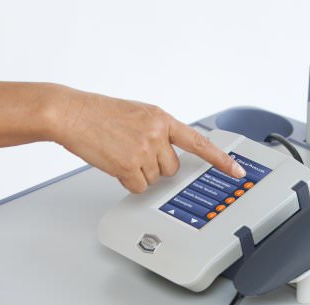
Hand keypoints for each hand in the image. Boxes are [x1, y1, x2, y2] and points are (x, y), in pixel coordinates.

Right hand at [50, 89, 245, 192]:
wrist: (71, 113)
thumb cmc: (99, 114)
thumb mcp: (138, 114)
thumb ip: (158, 131)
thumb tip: (169, 153)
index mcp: (162, 119)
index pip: (199, 142)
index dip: (220, 160)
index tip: (237, 171)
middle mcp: (157, 133)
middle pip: (172, 168)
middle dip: (155, 166)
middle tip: (133, 151)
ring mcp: (144, 149)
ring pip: (154, 179)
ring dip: (139, 173)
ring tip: (119, 153)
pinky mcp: (129, 165)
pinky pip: (139, 186)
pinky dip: (127, 180)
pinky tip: (114, 163)